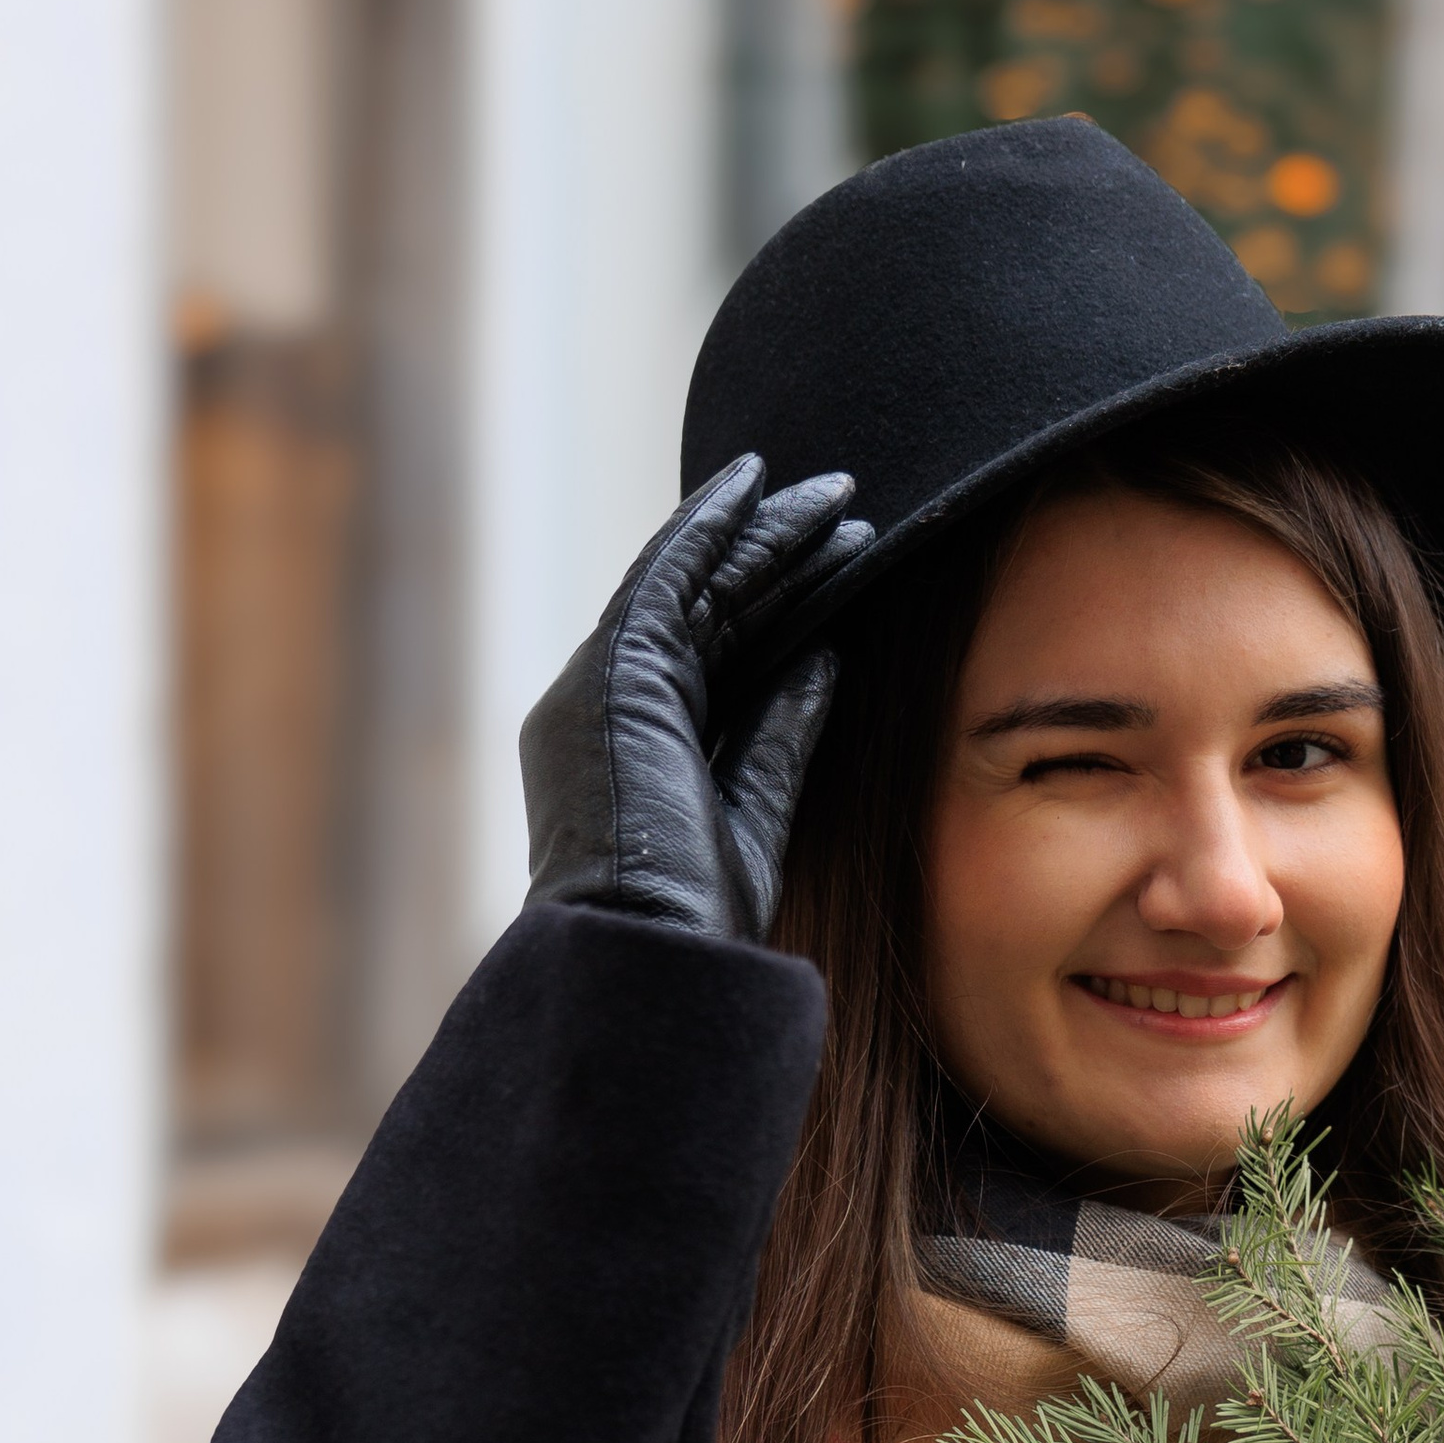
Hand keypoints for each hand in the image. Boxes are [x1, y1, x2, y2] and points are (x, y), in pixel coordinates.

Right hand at [519, 456, 872, 937]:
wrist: (650, 953)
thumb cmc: (698, 922)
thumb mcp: (756, 817)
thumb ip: (779, 736)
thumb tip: (825, 658)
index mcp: (629, 752)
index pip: (707, 656)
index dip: (767, 602)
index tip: (827, 564)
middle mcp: (601, 708)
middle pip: (702, 611)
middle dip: (774, 553)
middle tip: (844, 507)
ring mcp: (599, 687)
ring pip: (689, 585)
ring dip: (760, 531)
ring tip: (834, 494)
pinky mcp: (615, 675)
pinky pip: (667, 580)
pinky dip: (710, 529)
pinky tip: (755, 489)